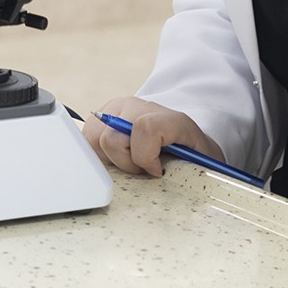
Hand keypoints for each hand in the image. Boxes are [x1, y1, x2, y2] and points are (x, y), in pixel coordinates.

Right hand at [82, 95, 225, 176]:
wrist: (183, 139)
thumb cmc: (192, 156)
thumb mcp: (200, 165)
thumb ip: (187, 171)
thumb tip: (163, 180)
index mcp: (168, 117)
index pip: (145, 128)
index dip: (145, 157)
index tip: (156, 171)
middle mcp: (138, 107)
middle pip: (111, 138)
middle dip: (125, 163)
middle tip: (142, 169)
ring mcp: (116, 109)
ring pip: (94, 140)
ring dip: (110, 160)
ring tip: (130, 161)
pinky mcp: (99, 116)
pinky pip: (86, 139)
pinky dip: (100, 155)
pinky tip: (118, 156)